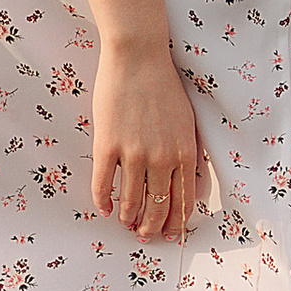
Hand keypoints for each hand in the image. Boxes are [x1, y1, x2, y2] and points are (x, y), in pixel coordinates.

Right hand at [92, 30, 202, 241]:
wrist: (139, 56)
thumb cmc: (164, 84)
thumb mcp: (187, 121)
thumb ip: (187, 150)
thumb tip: (185, 178)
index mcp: (185, 153)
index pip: (184, 200)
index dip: (176, 221)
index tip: (170, 232)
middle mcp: (162, 158)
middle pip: (158, 207)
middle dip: (152, 227)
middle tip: (145, 234)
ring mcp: (134, 153)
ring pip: (131, 201)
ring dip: (128, 218)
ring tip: (125, 223)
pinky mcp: (108, 145)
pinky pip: (103, 183)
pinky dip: (102, 200)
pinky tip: (103, 208)